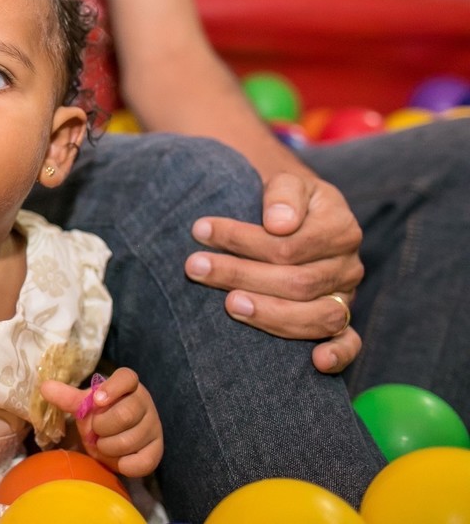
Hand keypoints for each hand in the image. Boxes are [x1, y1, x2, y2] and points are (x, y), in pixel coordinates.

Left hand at [41, 368, 162, 476]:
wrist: (115, 436)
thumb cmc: (100, 414)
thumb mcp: (84, 404)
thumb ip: (67, 397)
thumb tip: (44, 387)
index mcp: (128, 385)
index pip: (127, 377)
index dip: (112, 388)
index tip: (96, 400)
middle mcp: (145, 403)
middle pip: (126, 413)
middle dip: (102, 426)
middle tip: (94, 431)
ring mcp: (154, 426)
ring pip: (131, 439)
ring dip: (108, 447)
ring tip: (102, 445)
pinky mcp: (157, 450)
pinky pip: (143, 462)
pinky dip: (124, 464)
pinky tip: (116, 459)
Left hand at [186, 172, 364, 372]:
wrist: (296, 217)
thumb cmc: (284, 202)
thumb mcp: (286, 183)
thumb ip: (283, 194)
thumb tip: (278, 222)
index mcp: (340, 229)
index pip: (290, 244)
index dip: (243, 239)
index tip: (200, 230)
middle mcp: (348, 266)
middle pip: (297, 282)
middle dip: (241, 275)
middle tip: (195, 266)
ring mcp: (346, 297)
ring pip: (316, 317)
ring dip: (269, 314)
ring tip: (229, 304)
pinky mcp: (341, 322)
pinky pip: (350, 343)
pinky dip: (339, 355)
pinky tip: (316, 362)